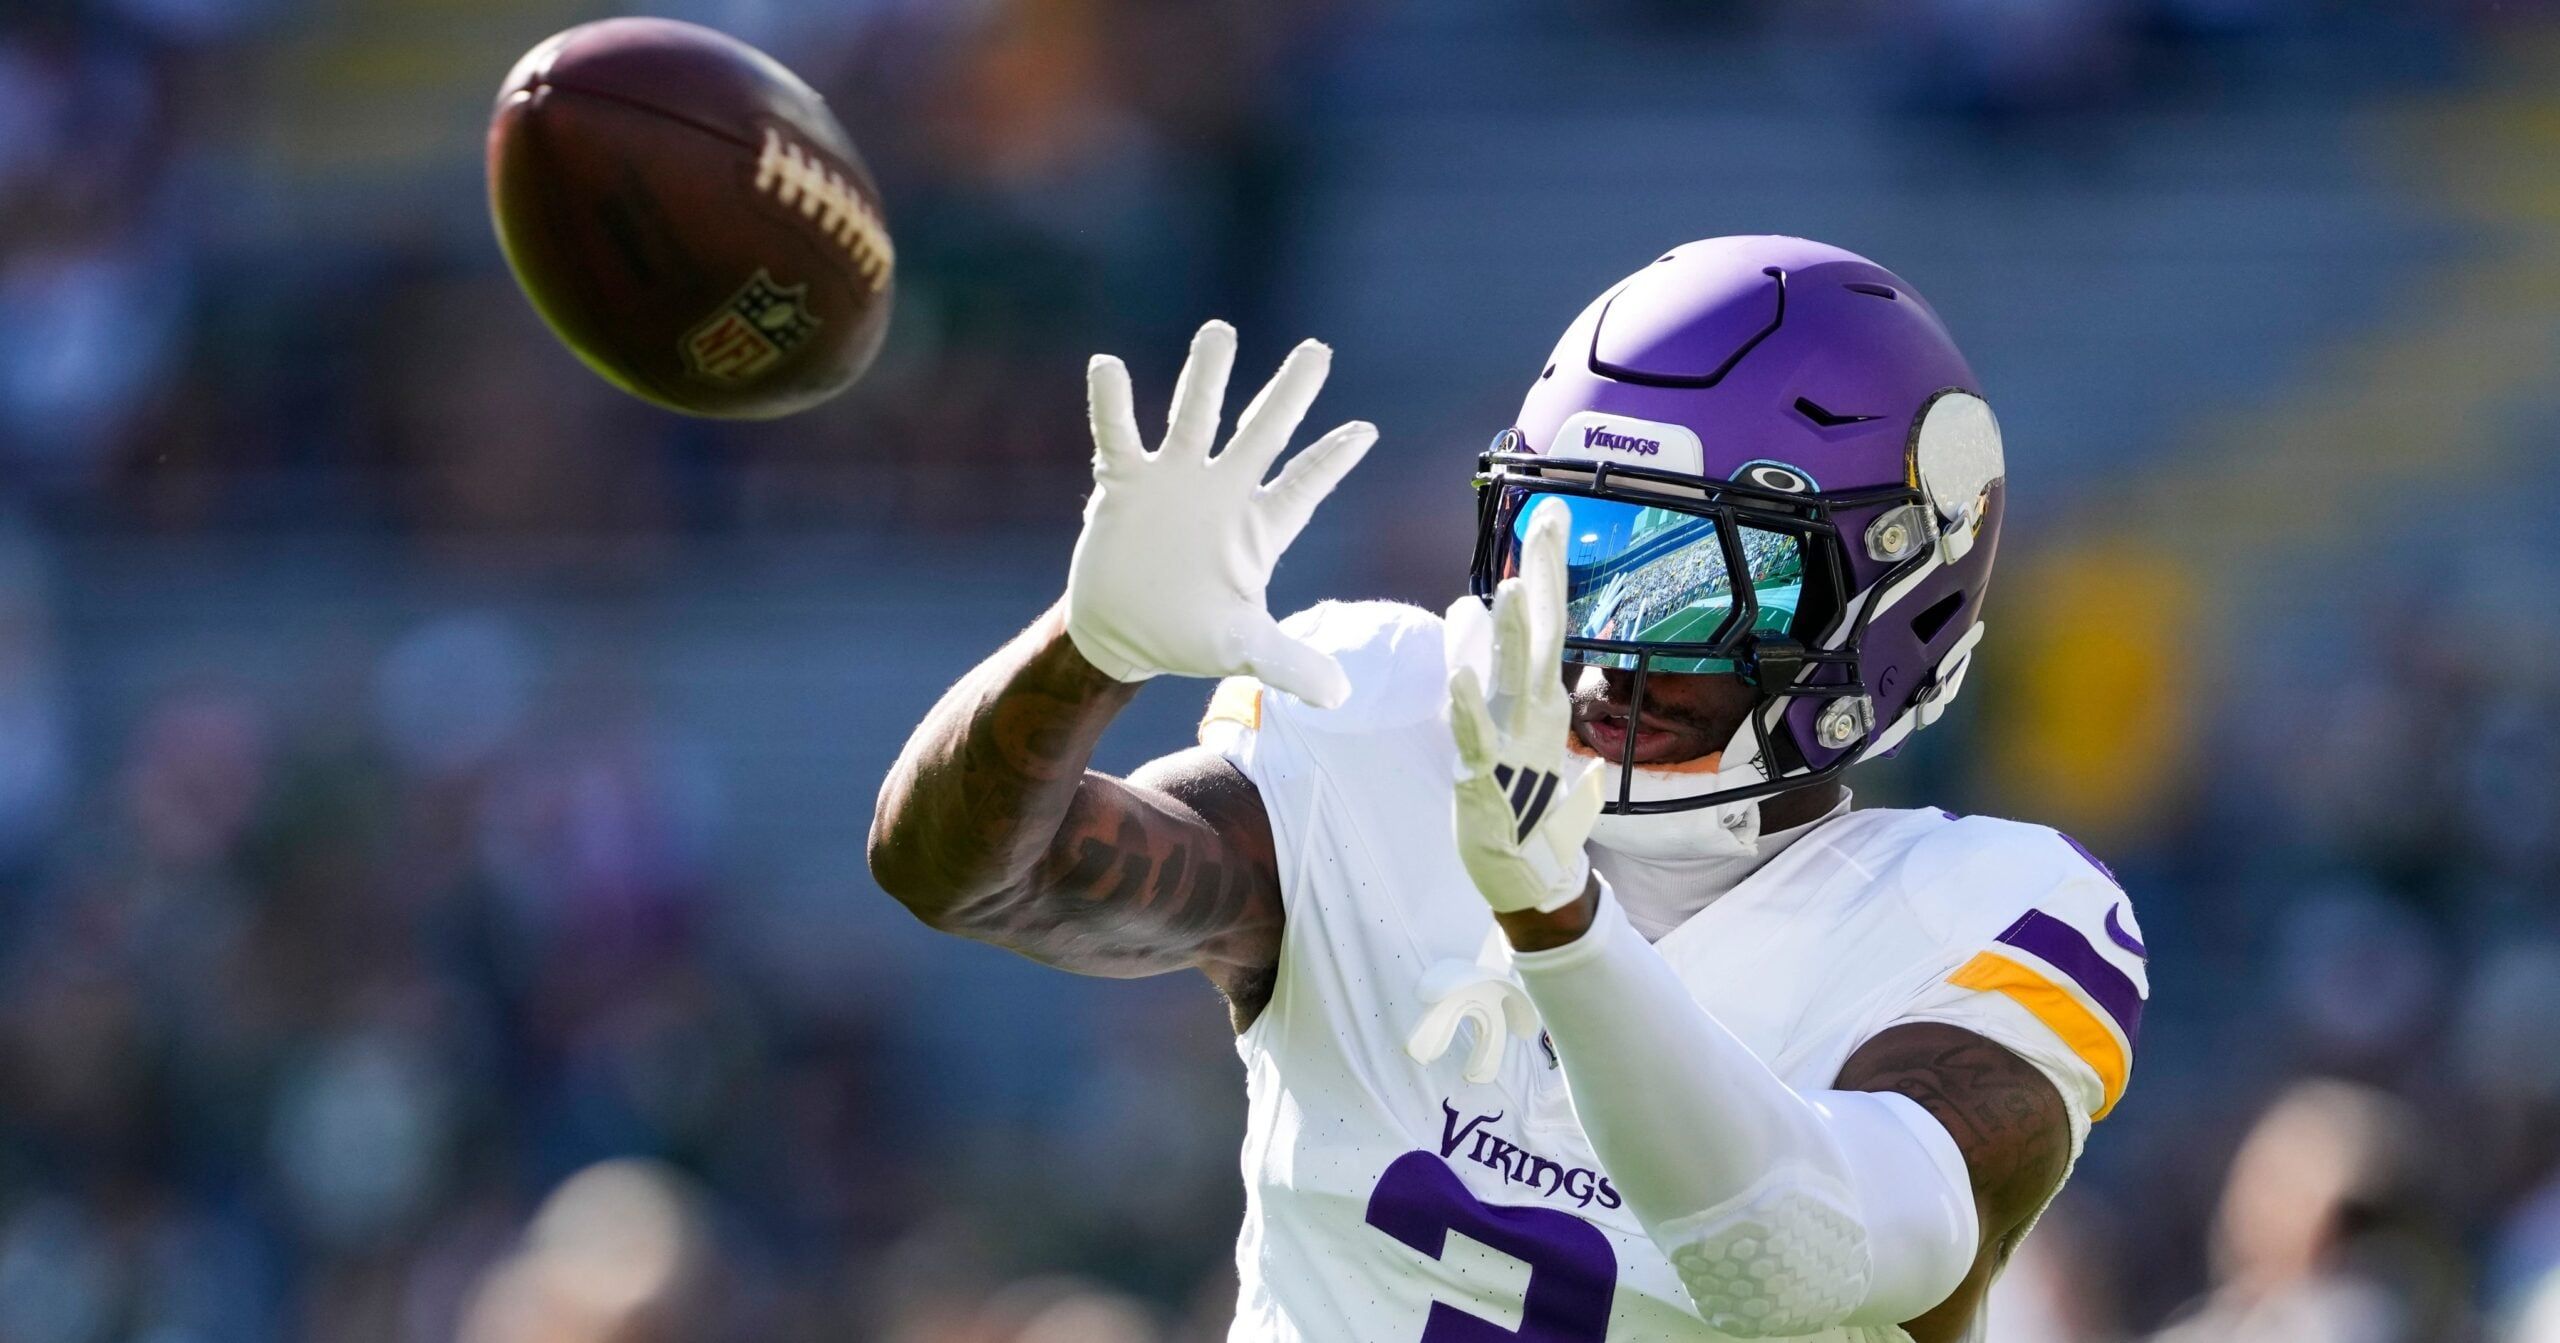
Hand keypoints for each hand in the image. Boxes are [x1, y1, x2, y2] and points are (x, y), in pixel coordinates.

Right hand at [1065, 321, 1377, 707]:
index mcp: (1257, 529)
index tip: (1367, 431)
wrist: (1118, 635)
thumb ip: (1289, 663)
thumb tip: (1340, 696)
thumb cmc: (1187, 637)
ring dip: (1206, 378)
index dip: (1333, 461)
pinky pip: (1118, 435)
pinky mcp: (1124, 484)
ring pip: (1194, 418)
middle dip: (1289, 394)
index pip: (1303, 487)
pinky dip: (1112, 404)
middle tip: (1318, 350)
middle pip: (1261, 434)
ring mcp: (1174, 482)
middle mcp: (1221, 493)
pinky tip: (1107, 367)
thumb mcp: (1242, 650)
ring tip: (1220, 332)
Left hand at [1445, 499, 1604, 913]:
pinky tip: (1460, 674)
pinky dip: (1468, 706)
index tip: (1548, 515)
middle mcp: (1535, 713)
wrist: (1528, 877)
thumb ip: (1489, 667)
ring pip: (1513, 678)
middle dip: (1544, 577)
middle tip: (1549, 520)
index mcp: (1542, 700)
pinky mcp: (1485, 778)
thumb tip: (1471, 611)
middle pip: (1542, 633)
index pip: (1547, 621)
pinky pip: (1474, 737)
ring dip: (1513, 635)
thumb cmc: (1521, 803)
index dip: (1546, 569)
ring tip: (1512, 588)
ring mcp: (1514, 744)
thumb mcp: (1504, 727)